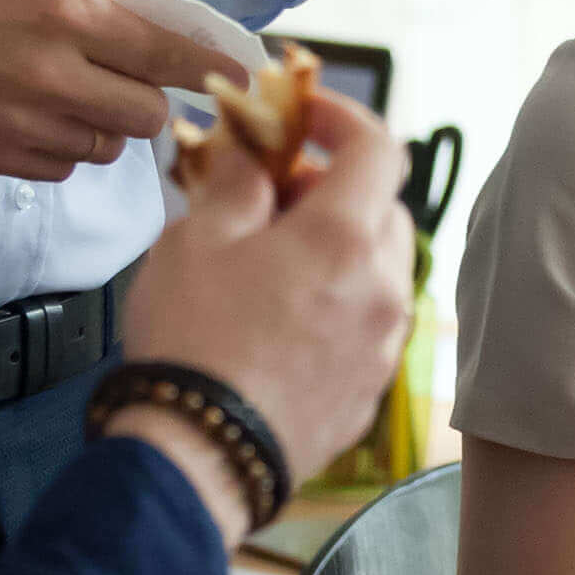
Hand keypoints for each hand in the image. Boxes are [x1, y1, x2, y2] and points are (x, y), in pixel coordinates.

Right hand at [0, 0, 242, 180]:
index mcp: (66, 14)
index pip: (167, 53)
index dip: (214, 66)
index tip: (244, 73)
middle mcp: (50, 76)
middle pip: (145, 115)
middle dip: (150, 97)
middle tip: (129, 75)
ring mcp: (20, 123)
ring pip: (106, 148)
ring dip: (108, 125)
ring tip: (79, 92)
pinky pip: (61, 169)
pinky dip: (66, 147)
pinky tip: (44, 114)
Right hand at [114, 88, 413, 503]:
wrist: (195, 459)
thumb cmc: (191, 345)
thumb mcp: (196, 238)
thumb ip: (236, 181)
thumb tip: (250, 152)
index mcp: (345, 238)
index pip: (377, 147)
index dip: (340, 117)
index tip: (301, 115)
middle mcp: (383, 289)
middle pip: (382, 209)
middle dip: (332, 188)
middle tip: (271, 194)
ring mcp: (383, 345)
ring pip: (378, 269)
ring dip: (337, 248)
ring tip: (269, 260)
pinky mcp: (369, 392)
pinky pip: (367, 324)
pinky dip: (337, 303)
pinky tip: (280, 318)